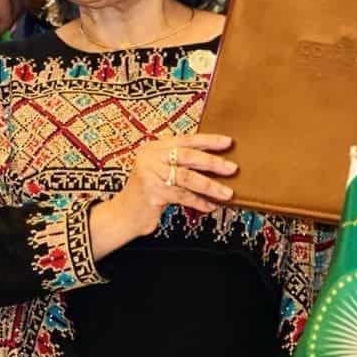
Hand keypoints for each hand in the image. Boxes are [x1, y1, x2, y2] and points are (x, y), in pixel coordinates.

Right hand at [99, 132, 236, 248]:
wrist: (124, 216)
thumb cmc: (147, 194)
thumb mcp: (161, 174)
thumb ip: (180, 165)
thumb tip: (215, 165)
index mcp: (153, 148)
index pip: (185, 140)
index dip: (207, 140)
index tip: (227, 142)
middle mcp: (149, 157)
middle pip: (187, 156)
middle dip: (212, 162)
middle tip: (232, 168)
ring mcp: (149, 174)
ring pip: (186, 177)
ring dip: (210, 186)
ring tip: (227, 193)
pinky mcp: (151, 192)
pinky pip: (182, 196)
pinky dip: (198, 202)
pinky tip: (210, 206)